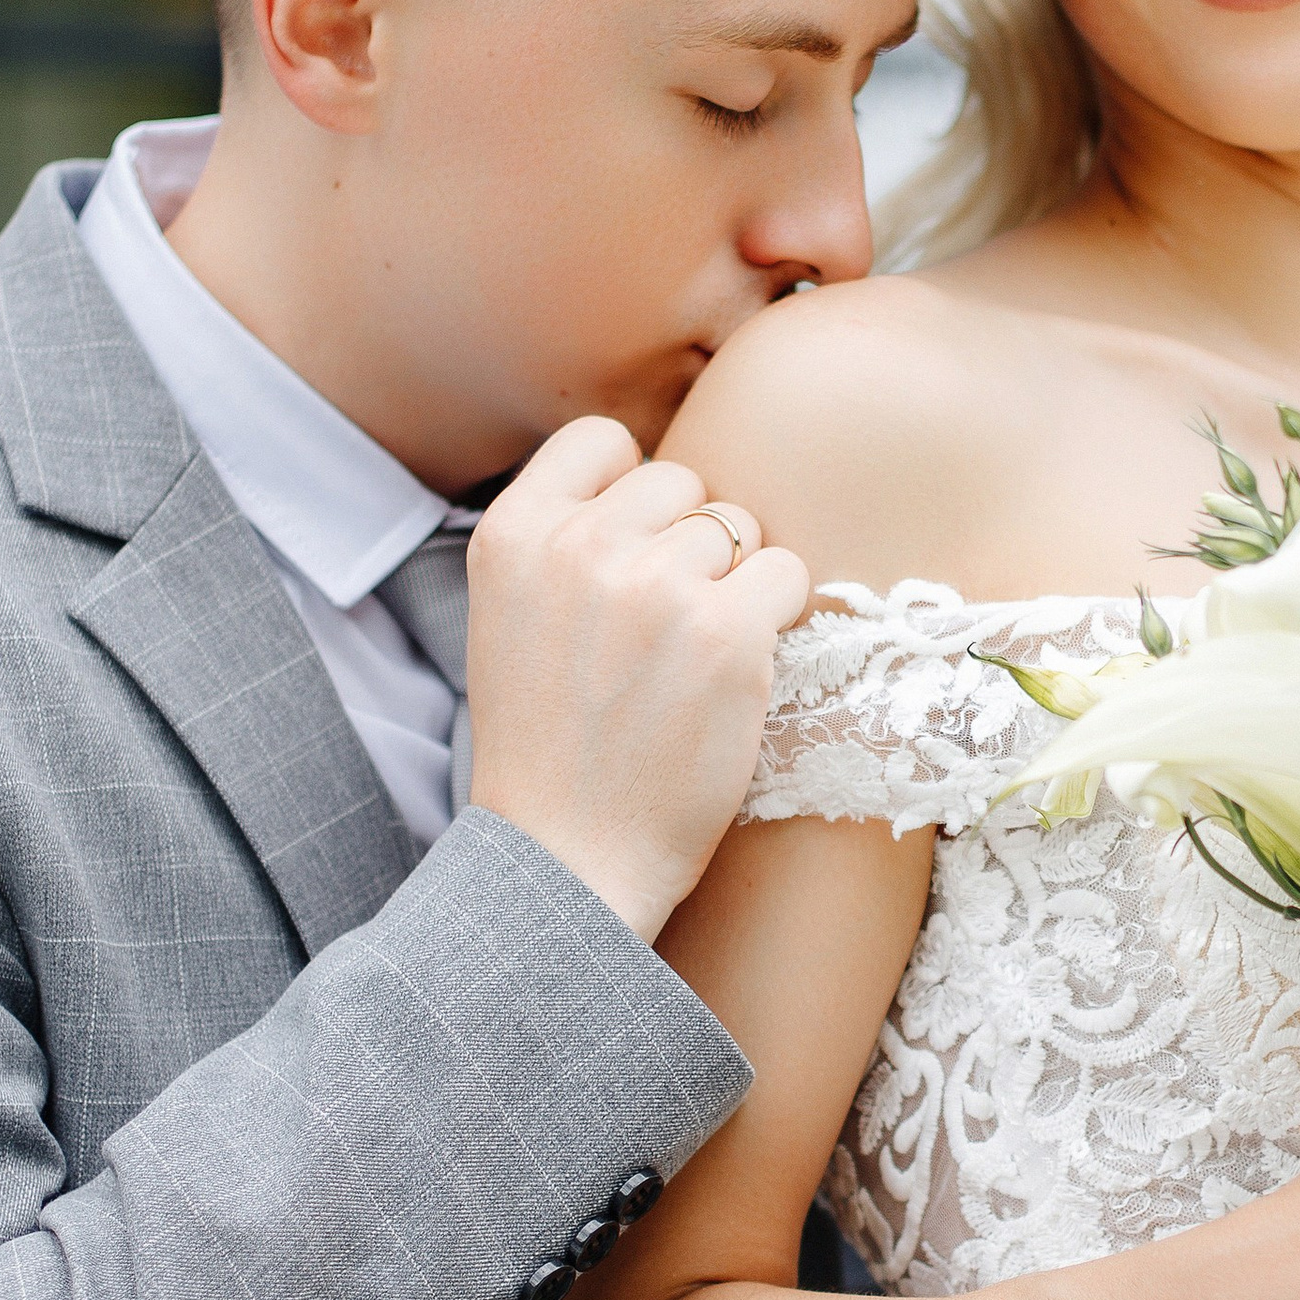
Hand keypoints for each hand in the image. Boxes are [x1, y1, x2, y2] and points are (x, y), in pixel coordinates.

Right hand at [464, 419, 807, 937]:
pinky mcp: (727, 634)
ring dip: (736, 582)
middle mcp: (580, 546)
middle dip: (688, 543)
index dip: (633, 490)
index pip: (601, 440)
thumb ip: (566, 543)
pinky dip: (780, 614)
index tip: (634, 552)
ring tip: (694, 658)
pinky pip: (787, 573)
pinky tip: (740, 669)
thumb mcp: (511, 618)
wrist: (568, 859)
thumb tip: (660, 490)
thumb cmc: (549, 748)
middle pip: (680, 483)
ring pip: (739, 525)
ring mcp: (656, 587)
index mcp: (511, 535)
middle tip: (665, 629)